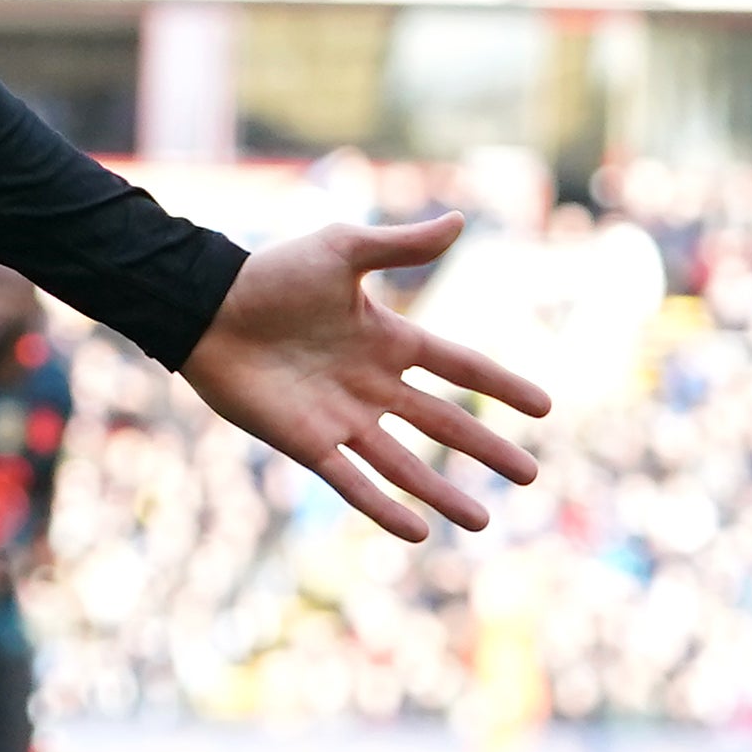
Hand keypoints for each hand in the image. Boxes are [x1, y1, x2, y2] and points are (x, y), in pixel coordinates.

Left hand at [179, 215, 550, 542]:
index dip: (500, 383)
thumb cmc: (271, 275)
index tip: (544, 407)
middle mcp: (372, 384)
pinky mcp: (307, 442)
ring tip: (482, 521)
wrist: (206, 307)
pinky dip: (383, 507)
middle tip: (530, 478)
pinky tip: (417, 533)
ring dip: (442, 493)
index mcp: (388, 339)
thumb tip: (459, 219)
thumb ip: (400, 245)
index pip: (459, 365)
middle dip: (486, 450)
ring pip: (403, 464)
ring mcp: (342, 417)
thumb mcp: (343, 251)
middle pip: (442, 424)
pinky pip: (352, 481)